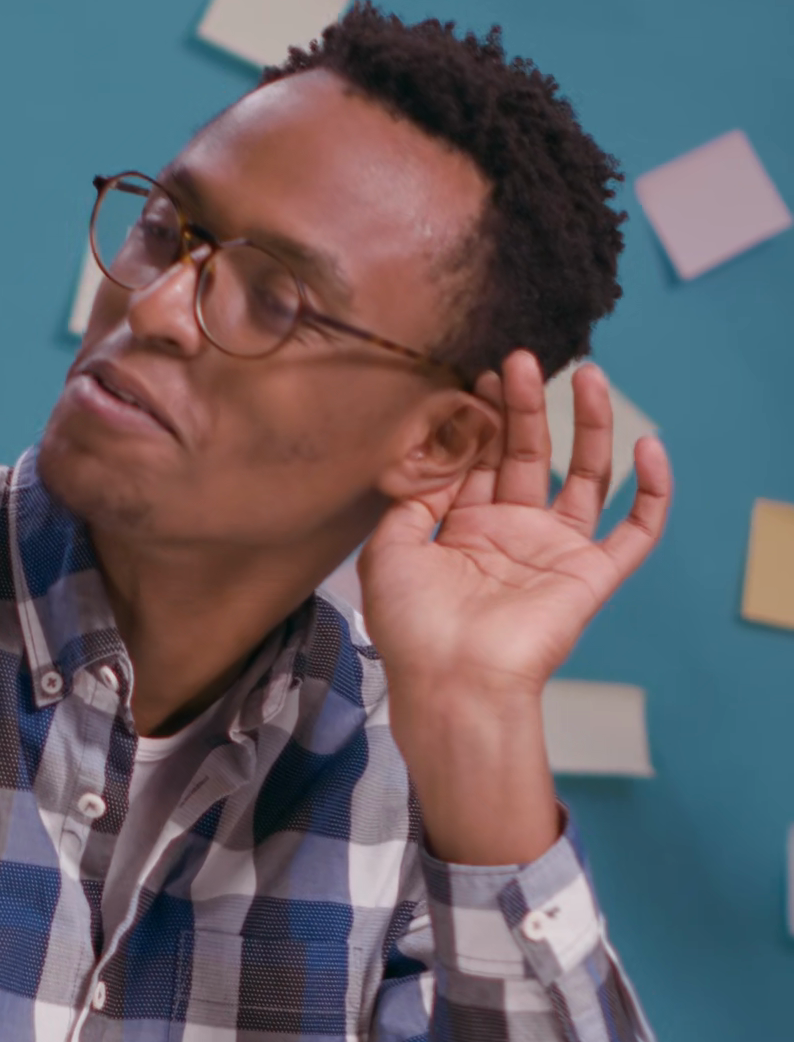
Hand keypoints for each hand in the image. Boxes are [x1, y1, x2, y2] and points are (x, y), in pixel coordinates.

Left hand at [359, 351, 670, 865]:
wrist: (452, 682)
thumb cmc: (413, 627)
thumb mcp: (390, 550)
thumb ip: (410, 498)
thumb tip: (433, 457)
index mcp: (466, 528)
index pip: (483, 459)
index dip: (484, 417)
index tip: (478, 376)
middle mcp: (514, 534)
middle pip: (532, 454)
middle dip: (528, 406)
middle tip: (521, 358)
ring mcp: (556, 552)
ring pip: (587, 476)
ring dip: (591, 426)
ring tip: (588, 375)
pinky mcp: (592, 575)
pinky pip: (635, 531)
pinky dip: (651, 490)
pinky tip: (649, 446)